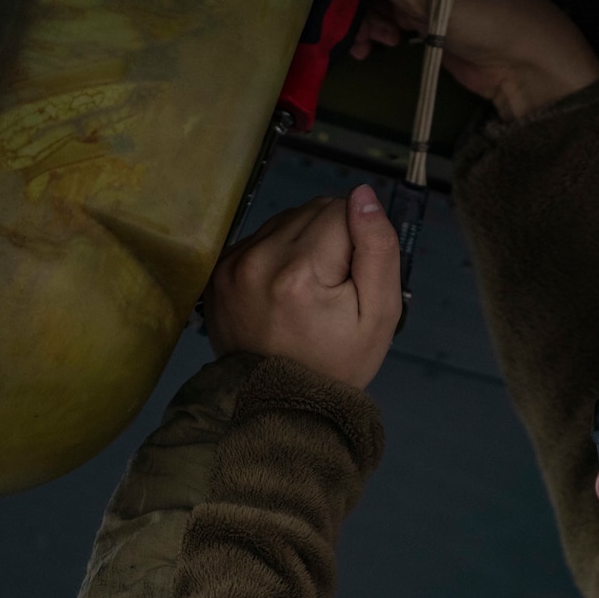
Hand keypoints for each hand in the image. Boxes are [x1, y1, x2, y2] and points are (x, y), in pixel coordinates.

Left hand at [205, 184, 402, 389]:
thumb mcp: (380, 314)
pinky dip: (276, 259)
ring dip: (302, 247)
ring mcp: (231, 266)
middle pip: (311, 211)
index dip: (357, 243)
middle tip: (330, 292)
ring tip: (305, 295)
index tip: (349, 282)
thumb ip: (378, 248)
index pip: (341, 209)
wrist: (282, 402)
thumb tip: (363, 196)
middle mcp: (257, 260)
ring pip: (285, 221)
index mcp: (299, 271)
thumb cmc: (336, 364)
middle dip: (330, 242)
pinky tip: (283, 294)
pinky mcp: (218, 272)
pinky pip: (259, 240)